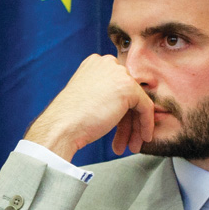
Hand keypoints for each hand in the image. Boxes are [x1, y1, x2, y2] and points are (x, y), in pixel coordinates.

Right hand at [24, 54, 154, 160]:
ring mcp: (118, 73)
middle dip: (128, 122)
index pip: (117, 87)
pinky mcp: (129, 87)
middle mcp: (108, 63)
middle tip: (127, 141)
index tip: (119, 129)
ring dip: (135, 127)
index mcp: (96, 63)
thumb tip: (124, 105)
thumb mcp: (88, 97)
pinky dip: (146, 124)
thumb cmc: (69, 118)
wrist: (62, 126)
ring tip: (131, 146)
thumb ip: (105, 94)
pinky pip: (145, 107)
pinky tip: (143, 139)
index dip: (120, 111)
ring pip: (136, 103)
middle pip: (128, 95)